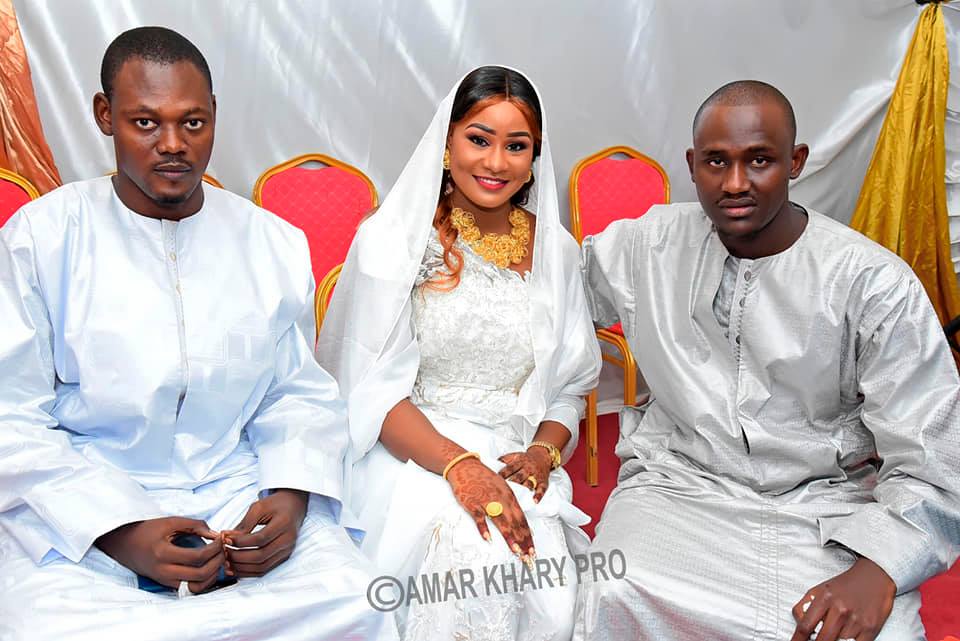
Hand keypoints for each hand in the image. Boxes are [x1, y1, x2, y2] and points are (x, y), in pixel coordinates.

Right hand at [95, 516, 223, 593]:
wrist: (124, 545)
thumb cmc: (148, 531)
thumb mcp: (170, 522)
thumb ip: (195, 525)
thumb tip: (216, 535)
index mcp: (163, 553)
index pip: (197, 557)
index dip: (215, 548)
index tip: (221, 538)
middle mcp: (164, 571)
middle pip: (200, 574)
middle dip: (218, 561)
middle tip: (223, 549)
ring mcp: (165, 580)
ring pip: (197, 587)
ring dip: (213, 574)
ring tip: (218, 558)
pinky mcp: (167, 585)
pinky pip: (191, 588)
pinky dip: (205, 580)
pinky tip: (210, 567)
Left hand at [221, 488, 308, 577]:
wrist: (294, 506)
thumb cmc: (275, 504)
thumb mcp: (259, 507)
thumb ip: (245, 524)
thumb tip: (228, 539)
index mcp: (284, 523)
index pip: (260, 539)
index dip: (240, 542)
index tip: (225, 539)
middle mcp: (288, 540)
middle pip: (261, 556)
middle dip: (238, 557)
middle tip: (223, 552)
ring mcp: (287, 550)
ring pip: (262, 567)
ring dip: (242, 567)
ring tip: (227, 561)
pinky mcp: (283, 557)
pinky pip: (265, 570)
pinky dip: (248, 572)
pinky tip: (236, 567)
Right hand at [446, 458, 535, 561]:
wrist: (466, 466)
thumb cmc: (484, 477)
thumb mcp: (502, 487)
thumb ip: (510, 503)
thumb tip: (518, 520)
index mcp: (509, 496)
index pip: (522, 519)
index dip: (528, 535)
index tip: (532, 548)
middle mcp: (501, 499)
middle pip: (514, 523)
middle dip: (523, 540)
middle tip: (529, 556)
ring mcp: (486, 501)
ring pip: (501, 521)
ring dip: (509, 537)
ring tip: (516, 551)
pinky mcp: (472, 503)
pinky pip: (479, 517)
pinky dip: (484, 528)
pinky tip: (488, 539)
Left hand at [498, 448, 551, 502]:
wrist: (543, 456)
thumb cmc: (527, 458)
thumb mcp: (515, 455)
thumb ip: (504, 459)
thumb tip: (492, 463)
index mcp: (520, 462)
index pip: (510, 468)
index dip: (503, 474)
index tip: (496, 479)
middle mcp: (528, 468)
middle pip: (519, 476)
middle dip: (512, 482)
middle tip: (504, 489)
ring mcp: (536, 475)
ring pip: (529, 483)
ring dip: (523, 489)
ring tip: (517, 496)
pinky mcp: (543, 482)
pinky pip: (542, 489)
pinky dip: (539, 495)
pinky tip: (535, 500)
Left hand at [790, 557, 895, 640]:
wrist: (874, 576)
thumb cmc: (846, 585)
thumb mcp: (820, 589)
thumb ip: (805, 606)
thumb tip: (798, 624)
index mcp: (825, 598)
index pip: (805, 625)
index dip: (798, 639)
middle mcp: (840, 609)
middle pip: (822, 639)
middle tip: (815, 640)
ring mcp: (856, 620)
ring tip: (832, 634)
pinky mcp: (870, 628)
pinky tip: (844, 638)